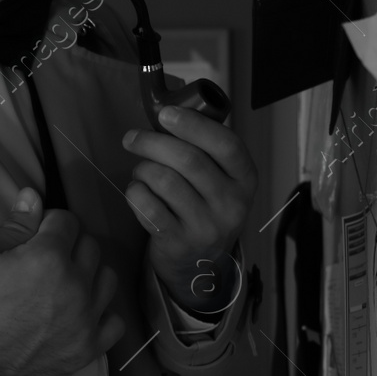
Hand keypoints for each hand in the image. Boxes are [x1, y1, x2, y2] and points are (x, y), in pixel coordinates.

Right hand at [0, 187, 124, 375]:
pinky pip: (115, 321)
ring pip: (108, 279)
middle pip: (91, 246)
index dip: (50, 224)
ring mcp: (85, 320)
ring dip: (89, 275)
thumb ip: (13, 225)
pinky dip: (101, 314)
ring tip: (65, 285)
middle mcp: (75, 285)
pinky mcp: (88, 349)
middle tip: (46, 260)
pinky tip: (79, 313)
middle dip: (70, 245)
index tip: (36, 236)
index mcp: (48, 257)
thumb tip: (34, 196)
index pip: (68, 221)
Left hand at [121, 106, 256, 315]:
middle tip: (132, 138)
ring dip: (142, 168)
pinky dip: (135, 191)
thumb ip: (203, 149)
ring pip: (164, 180)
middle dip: (152, 142)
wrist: (201, 261)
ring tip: (141, 171)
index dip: (194, 125)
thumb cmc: (204, 206)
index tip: (166, 114)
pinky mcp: (179, 242)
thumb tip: (166, 116)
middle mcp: (231, 204)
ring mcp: (206, 226)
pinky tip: (138, 190)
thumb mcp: (220, 179)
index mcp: (245, 179)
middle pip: (188, 160)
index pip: (226, 145)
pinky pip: (147, 205)